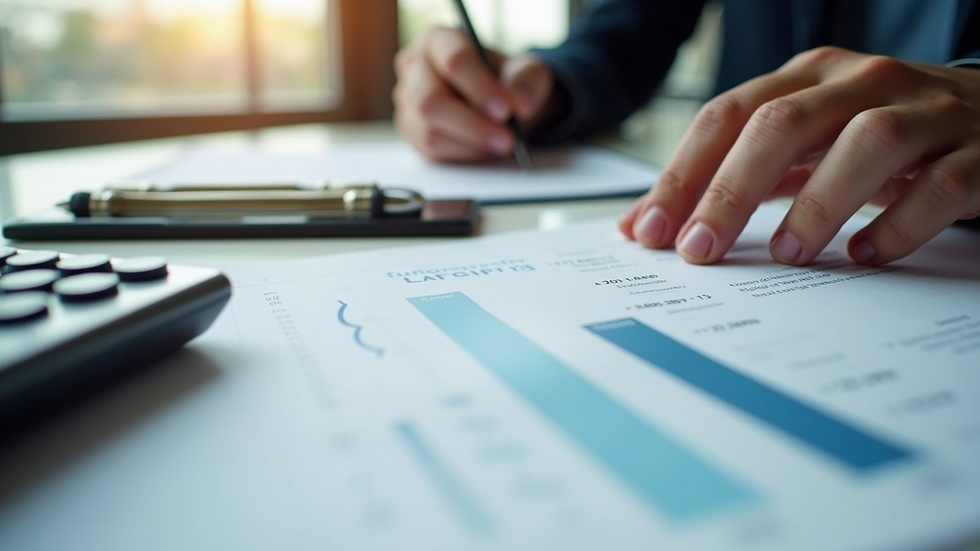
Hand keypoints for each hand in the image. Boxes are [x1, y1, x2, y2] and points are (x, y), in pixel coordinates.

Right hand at [393, 26, 553, 162]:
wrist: (495, 100)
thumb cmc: (505, 79)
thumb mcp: (526, 72)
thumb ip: (525, 81)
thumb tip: (519, 102)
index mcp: (439, 39)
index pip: (455, 61)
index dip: (481, 88)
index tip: (506, 109)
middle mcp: (414, 66)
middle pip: (431, 101)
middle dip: (473, 125)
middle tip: (507, 138)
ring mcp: (408, 100)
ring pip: (429, 131)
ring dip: (470, 144)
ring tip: (501, 143)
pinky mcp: (410, 130)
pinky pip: (431, 149)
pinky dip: (462, 154)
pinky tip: (483, 147)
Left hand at [619, 46, 979, 265]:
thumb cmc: (885, 136)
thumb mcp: (808, 146)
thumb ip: (736, 178)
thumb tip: (644, 223)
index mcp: (810, 77)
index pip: (728, 115)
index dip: (683, 173)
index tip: (650, 230)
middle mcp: (863, 82)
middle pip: (782, 125)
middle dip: (730, 191)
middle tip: (700, 250)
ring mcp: (926, 111)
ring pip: (866, 142)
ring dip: (817, 204)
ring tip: (786, 254)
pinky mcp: (979, 151)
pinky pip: (940, 185)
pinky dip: (898, 224)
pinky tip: (865, 255)